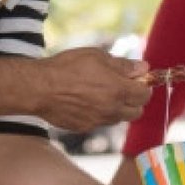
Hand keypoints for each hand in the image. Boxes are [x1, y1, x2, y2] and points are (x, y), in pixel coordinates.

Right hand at [32, 47, 150, 132]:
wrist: (39, 88)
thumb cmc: (67, 67)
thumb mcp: (97, 56)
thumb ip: (123, 65)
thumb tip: (143, 68)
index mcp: (118, 90)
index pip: (145, 95)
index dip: (144, 86)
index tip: (137, 80)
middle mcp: (112, 109)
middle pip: (136, 112)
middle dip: (134, 100)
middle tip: (123, 88)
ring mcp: (98, 121)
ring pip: (118, 118)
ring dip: (117, 108)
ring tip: (102, 93)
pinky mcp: (84, 127)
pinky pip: (100, 122)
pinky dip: (99, 113)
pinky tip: (86, 101)